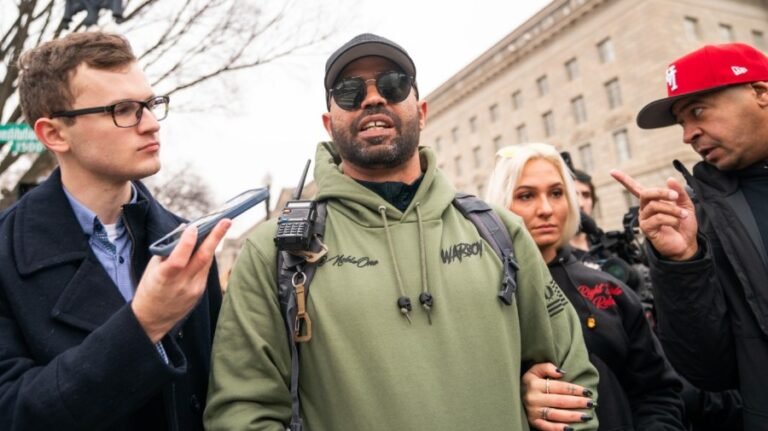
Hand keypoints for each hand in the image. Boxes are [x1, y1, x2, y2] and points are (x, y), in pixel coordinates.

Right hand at [132, 219, 230, 341]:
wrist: (152, 319)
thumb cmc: (149, 289)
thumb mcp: (152, 269)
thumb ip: (168, 251)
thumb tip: (184, 230)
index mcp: (164, 278)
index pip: (179, 259)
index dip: (187, 243)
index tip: (194, 227)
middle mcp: (181, 285)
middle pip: (202, 258)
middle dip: (215, 237)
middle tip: (226, 221)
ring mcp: (193, 290)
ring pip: (207, 262)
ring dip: (212, 244)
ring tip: (219, 227)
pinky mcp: (200, 293)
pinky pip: (205, 270)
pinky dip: (206, 257)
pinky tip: (207, 247)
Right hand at [522, 363, 594, 430]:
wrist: (512, 395)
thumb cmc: (529, 382)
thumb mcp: (534, 370)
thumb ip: (546, 367)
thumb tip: (561, 372)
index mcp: (534, 384)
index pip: (559, 387)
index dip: (575, 389)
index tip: (588, 392)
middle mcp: (533, 398)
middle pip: (560, 401)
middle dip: (578, 402)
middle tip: (591, 403)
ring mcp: (533, 411)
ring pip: (556, 414)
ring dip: (573, 416)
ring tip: (586, 416)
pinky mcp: (533, 422)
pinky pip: (547, 427)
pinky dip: (558, 428)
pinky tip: (570, 428)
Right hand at [610, 170, 697, 260]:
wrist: (687, 243)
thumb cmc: (684, 225)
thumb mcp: (685, 205)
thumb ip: (679, 192)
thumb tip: (669, 179)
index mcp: (651, 201)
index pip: (634, 188)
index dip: (623, 179)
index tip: (612, 171)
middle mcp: (644, 209)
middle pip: (645, 193)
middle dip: (662, 192)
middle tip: (675, 196)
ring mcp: (644, 219)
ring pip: (654, 206)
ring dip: (672, 209)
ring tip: (682, 215)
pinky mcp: (646, 229)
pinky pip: (657, 218)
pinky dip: (670, 219)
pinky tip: (676, 223)